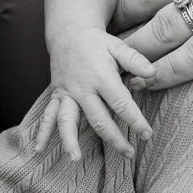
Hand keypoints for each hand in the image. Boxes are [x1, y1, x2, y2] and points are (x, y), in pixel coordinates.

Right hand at [39, 29, 153, 159]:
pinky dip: (42, 132)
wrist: (69, 33)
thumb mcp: (118, 46)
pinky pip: (47, 115)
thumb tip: (154, 74)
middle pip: (97, 118)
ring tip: (75, 159)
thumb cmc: (98, 43)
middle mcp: (83, 88)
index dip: (135, 120)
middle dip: (113, 138)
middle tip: (129, 153)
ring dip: (70, 140)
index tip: (147, 134)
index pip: (120, 103)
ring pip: (67, 120)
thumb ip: (136, 60)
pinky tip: (37, 149)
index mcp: (101, 76)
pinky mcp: (57, 96)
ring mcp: (67, 93)